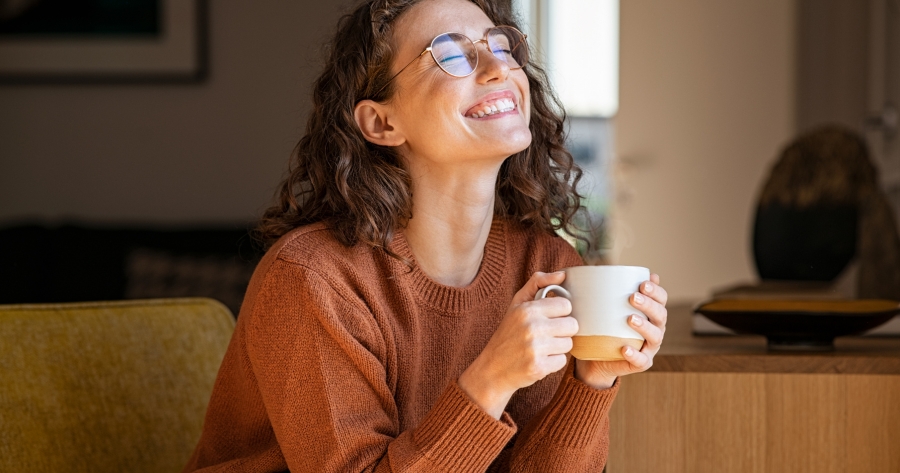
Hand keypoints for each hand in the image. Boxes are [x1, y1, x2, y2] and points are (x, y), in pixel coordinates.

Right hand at [458, 271, 577, 418]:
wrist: (492, 369)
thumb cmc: (508, 334)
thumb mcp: (517, 304)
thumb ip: (538, 283)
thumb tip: (562, 274)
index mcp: (528, 309)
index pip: (566, 305)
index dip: (560, 313)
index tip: (549, 318)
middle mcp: (532, 327)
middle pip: (572, 325)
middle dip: (562, 331)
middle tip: (547, 335)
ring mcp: (535, 348)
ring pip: (569, 344)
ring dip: (558, 347)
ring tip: (541, 348)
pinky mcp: (539, 367)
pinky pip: (562, 361)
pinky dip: (553, 362)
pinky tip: (539, 360)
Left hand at [574, 273, 667, 388]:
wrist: (597, 358)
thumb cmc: (604, 327)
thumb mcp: (605, 308)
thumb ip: (608, 291)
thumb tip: (605, 268)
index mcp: (651, 313)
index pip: (661, 299)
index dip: (656, 291)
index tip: (643, 283)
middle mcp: (655, 329)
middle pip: (660, 315)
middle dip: (649, 305)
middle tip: (632, 297)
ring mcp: (649, 347)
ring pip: (655, 337)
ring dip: (644, 327)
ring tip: (630, 319)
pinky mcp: (641, 363)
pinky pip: (641, 360)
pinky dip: (635, 354)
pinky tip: (625, 348)